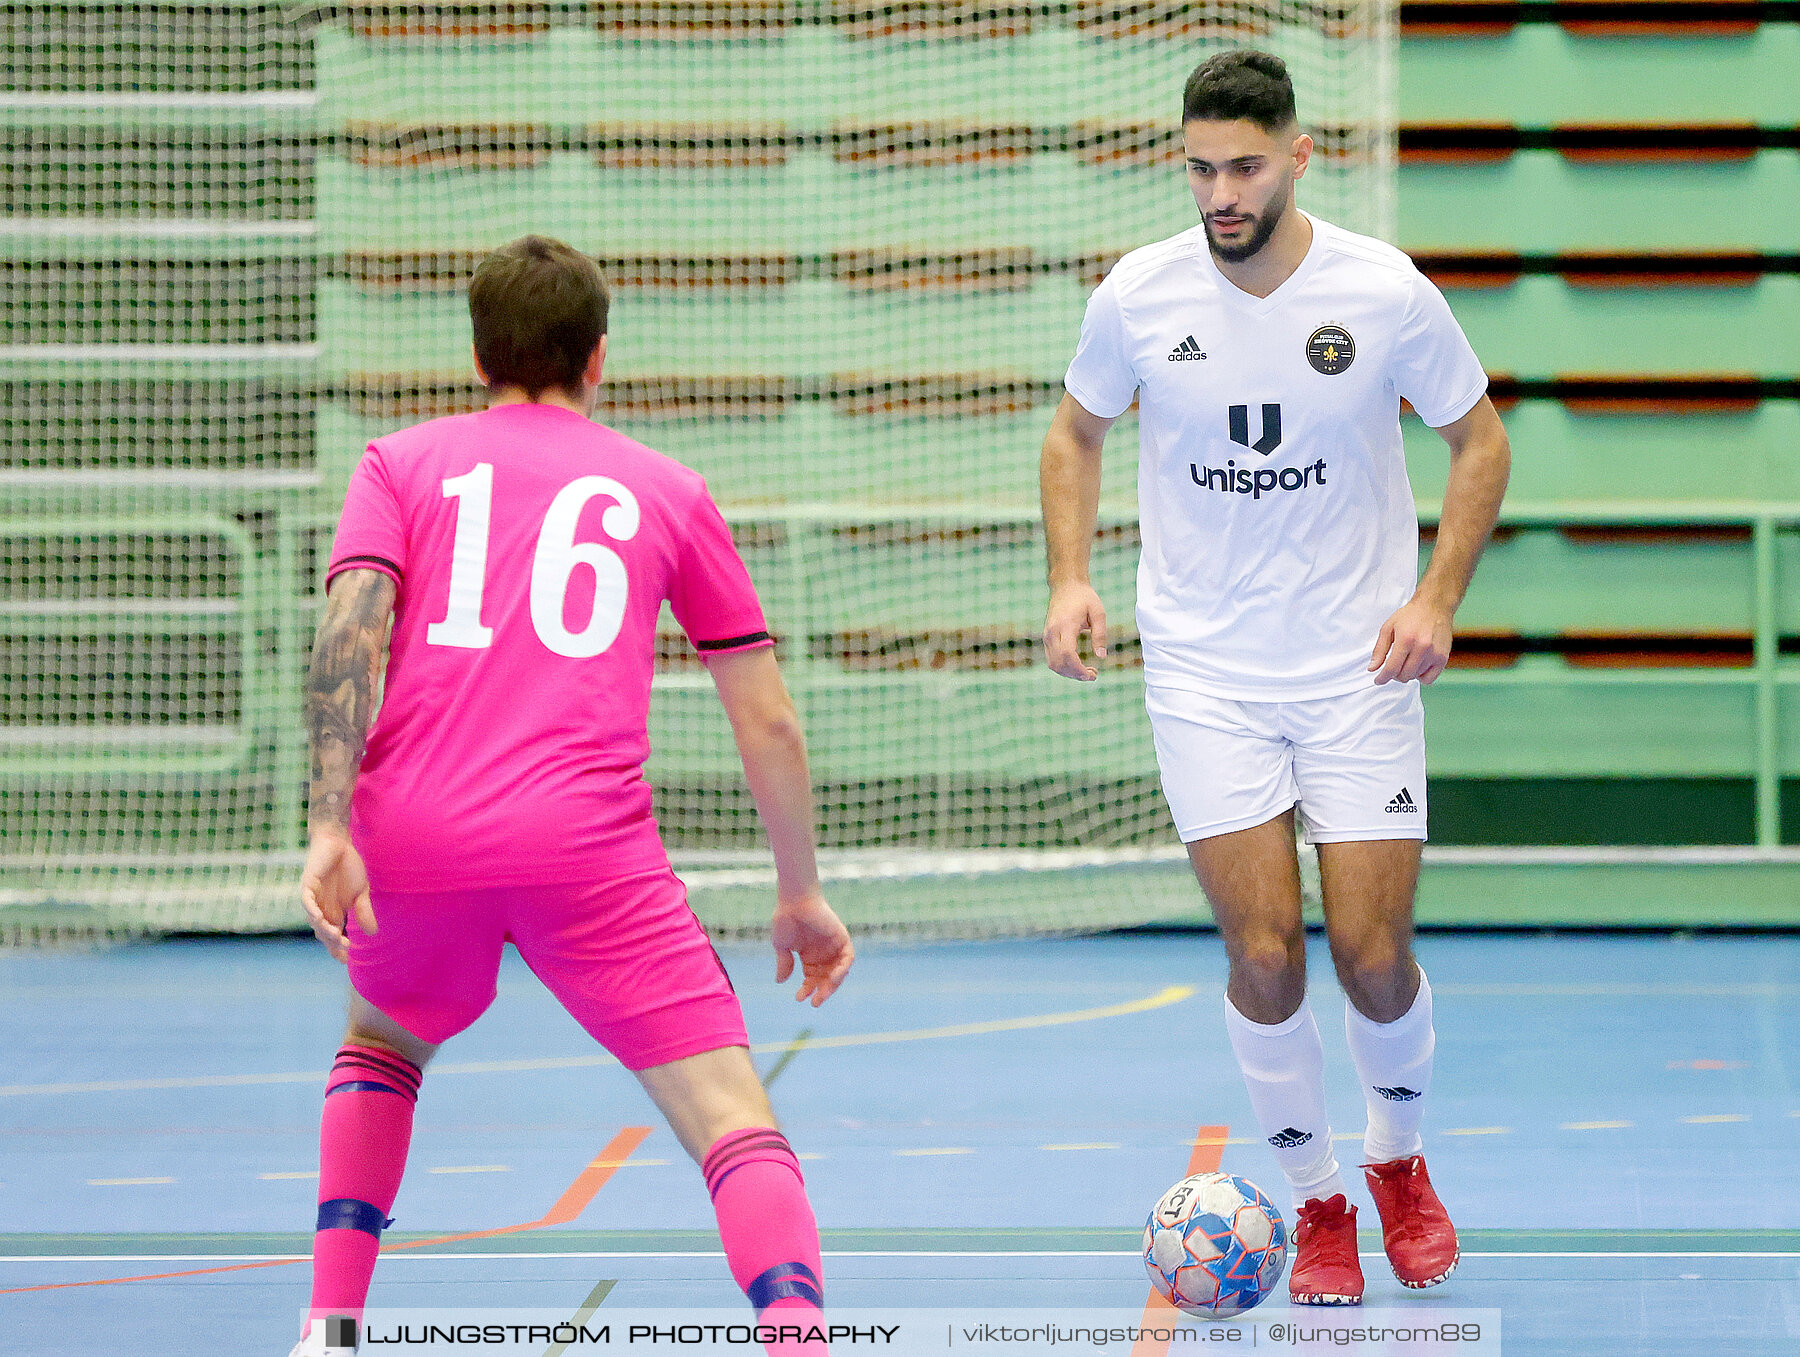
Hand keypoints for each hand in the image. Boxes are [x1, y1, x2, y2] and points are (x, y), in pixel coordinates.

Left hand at [300, 829, 375, 962]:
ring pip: (314, 920)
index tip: (346, 960)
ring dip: (324, 929)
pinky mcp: (308, 885)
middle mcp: (321, 909)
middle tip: (345, 946)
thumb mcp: (361, 892)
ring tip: (337, 935)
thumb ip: (364, 911)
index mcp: (333, 912)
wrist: (339, 843)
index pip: (332, 936)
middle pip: (323, 932)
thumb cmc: (349, 866)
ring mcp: (313, 898)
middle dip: (333, 941)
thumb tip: (373, 933)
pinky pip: (307, 902)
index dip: (336, 948)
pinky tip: (320, 918)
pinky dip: (312, 910)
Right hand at [771, 890, 853, 1006]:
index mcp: (809, 956)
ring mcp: (833, 946)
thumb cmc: (786, 919)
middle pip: (826, 978)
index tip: (799, 998)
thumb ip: (784, 963)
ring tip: (823, 993)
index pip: (812, 979)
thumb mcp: (782, 946)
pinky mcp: (842, 938)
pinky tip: (833, 977)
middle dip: (822, 992)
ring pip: (838, 972)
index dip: (807, 989)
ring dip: (833, 984)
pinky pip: (848, 958)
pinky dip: (843, 969)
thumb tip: (780, 982)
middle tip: (815, 1003)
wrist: (794, 901)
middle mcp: (823, 953)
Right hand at [1043, 581, 1107, 680]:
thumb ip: (1100, 634)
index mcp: (1065, 625)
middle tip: (1093, 675)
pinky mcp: (1047, 638)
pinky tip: (1078, 666)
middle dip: (1075, 674)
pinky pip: (1052, 659)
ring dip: (1069, 673)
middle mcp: (1052, 632)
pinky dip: (1064, 667)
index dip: (1078, 669)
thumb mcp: (1098, 612)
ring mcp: (1047, 636)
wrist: (1065, 586)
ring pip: (1053, 664)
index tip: (1092, 675)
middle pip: (1059, 663)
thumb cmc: (1084, 597)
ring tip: (1087, 672)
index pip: (1067, 654)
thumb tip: (1102, 656)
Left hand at [1369, 595, 1453, 684]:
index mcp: (1406, 639)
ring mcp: (1434, 654)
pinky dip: (1421, 677)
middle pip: (1403, 675)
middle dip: (1394, 675)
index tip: (1378, 680)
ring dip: (1407, 673)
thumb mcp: (1388, 628)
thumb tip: (1372, 668)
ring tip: (1406, 660)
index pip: (1392, 668)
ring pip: (1415, 677)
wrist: (1434, 606)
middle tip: (1392, 667)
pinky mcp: (1443, 658)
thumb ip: (1379, 649)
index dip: (1382, 678)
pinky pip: (1429, 679)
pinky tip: (1417, 667)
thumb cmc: (1410, 615)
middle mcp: (1422, 648)